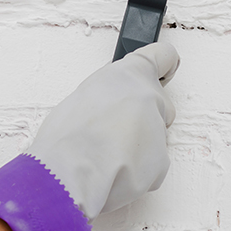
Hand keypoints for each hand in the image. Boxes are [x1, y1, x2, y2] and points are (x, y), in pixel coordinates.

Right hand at [27, 41, 179, 219]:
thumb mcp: (82, 96)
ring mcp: (159, 131)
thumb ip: (109, 94)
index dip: (164, 67)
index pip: (164, 56)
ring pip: (152, 139)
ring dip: (135, 148)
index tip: (163, 72)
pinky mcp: (161, 163)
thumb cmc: (66, 135)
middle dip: (142, 119)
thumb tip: (111, 105)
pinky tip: (111, 173)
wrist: (68, 174)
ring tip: (103, 156)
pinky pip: (151, 166)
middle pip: (159, 105)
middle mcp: (151, 98)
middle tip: (113, 132)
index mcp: (130, 74)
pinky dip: (135, 172)